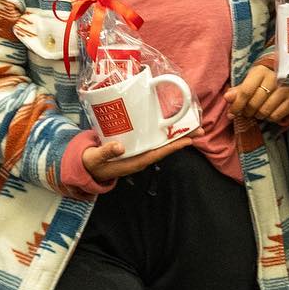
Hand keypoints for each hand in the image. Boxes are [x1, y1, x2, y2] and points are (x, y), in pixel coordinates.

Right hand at [81, 131, 195, 183]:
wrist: (88, 166)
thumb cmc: (93, 163)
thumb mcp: (96, 158)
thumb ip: (106, 152)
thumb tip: (119, 147)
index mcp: (135, 162)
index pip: (158, 154)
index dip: (173, 147)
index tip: (188, 141)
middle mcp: (141, 157)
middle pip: (165, 147)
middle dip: (182, 139)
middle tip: (201, 130)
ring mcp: (140, 151)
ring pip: (162, 143)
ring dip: (177, 134)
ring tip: (193, 125)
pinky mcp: (137, 145)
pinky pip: (154, 139)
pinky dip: (165, 131)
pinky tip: (172, 123)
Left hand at [224, 62, 288, 124]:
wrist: (285, 77)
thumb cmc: (262, 80)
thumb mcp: (249, 82)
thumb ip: (238, 91)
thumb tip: (227, 97)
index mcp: (261, 71)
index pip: (246, 91)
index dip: (237, 105)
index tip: (231, 114)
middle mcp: (275, 78)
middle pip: (254, 104)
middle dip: (247, 111)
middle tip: (247, 111)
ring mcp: (285, 89)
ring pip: (265, 111)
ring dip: (258, 115)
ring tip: (258, 110)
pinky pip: (275, 116)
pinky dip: (269, 117)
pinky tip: (269, 111)